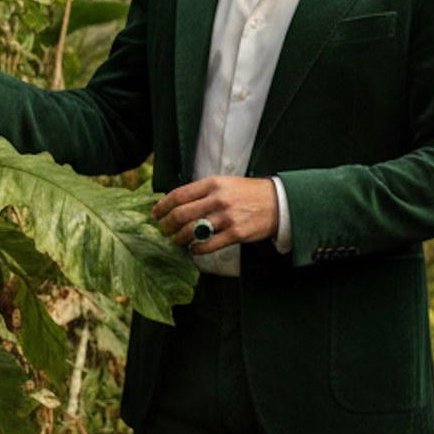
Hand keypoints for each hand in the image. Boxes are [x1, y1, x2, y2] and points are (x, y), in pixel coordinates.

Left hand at [153, 175, 279, 255]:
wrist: (278, 203)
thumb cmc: (249, 193)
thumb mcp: (226, 183)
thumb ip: (203, 192)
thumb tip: (178, 204)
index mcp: (213, 184)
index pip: (179, 195)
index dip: (162, 206)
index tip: (155, 213)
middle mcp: (218, 199)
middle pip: (181, 214)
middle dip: (167, 225)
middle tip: (163, 230)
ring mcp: (227, 217)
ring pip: (192, 231)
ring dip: (179, 239)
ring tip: (177, 241)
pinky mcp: (236, 234)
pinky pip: (208, 245)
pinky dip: (196, 249)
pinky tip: (193, 250)